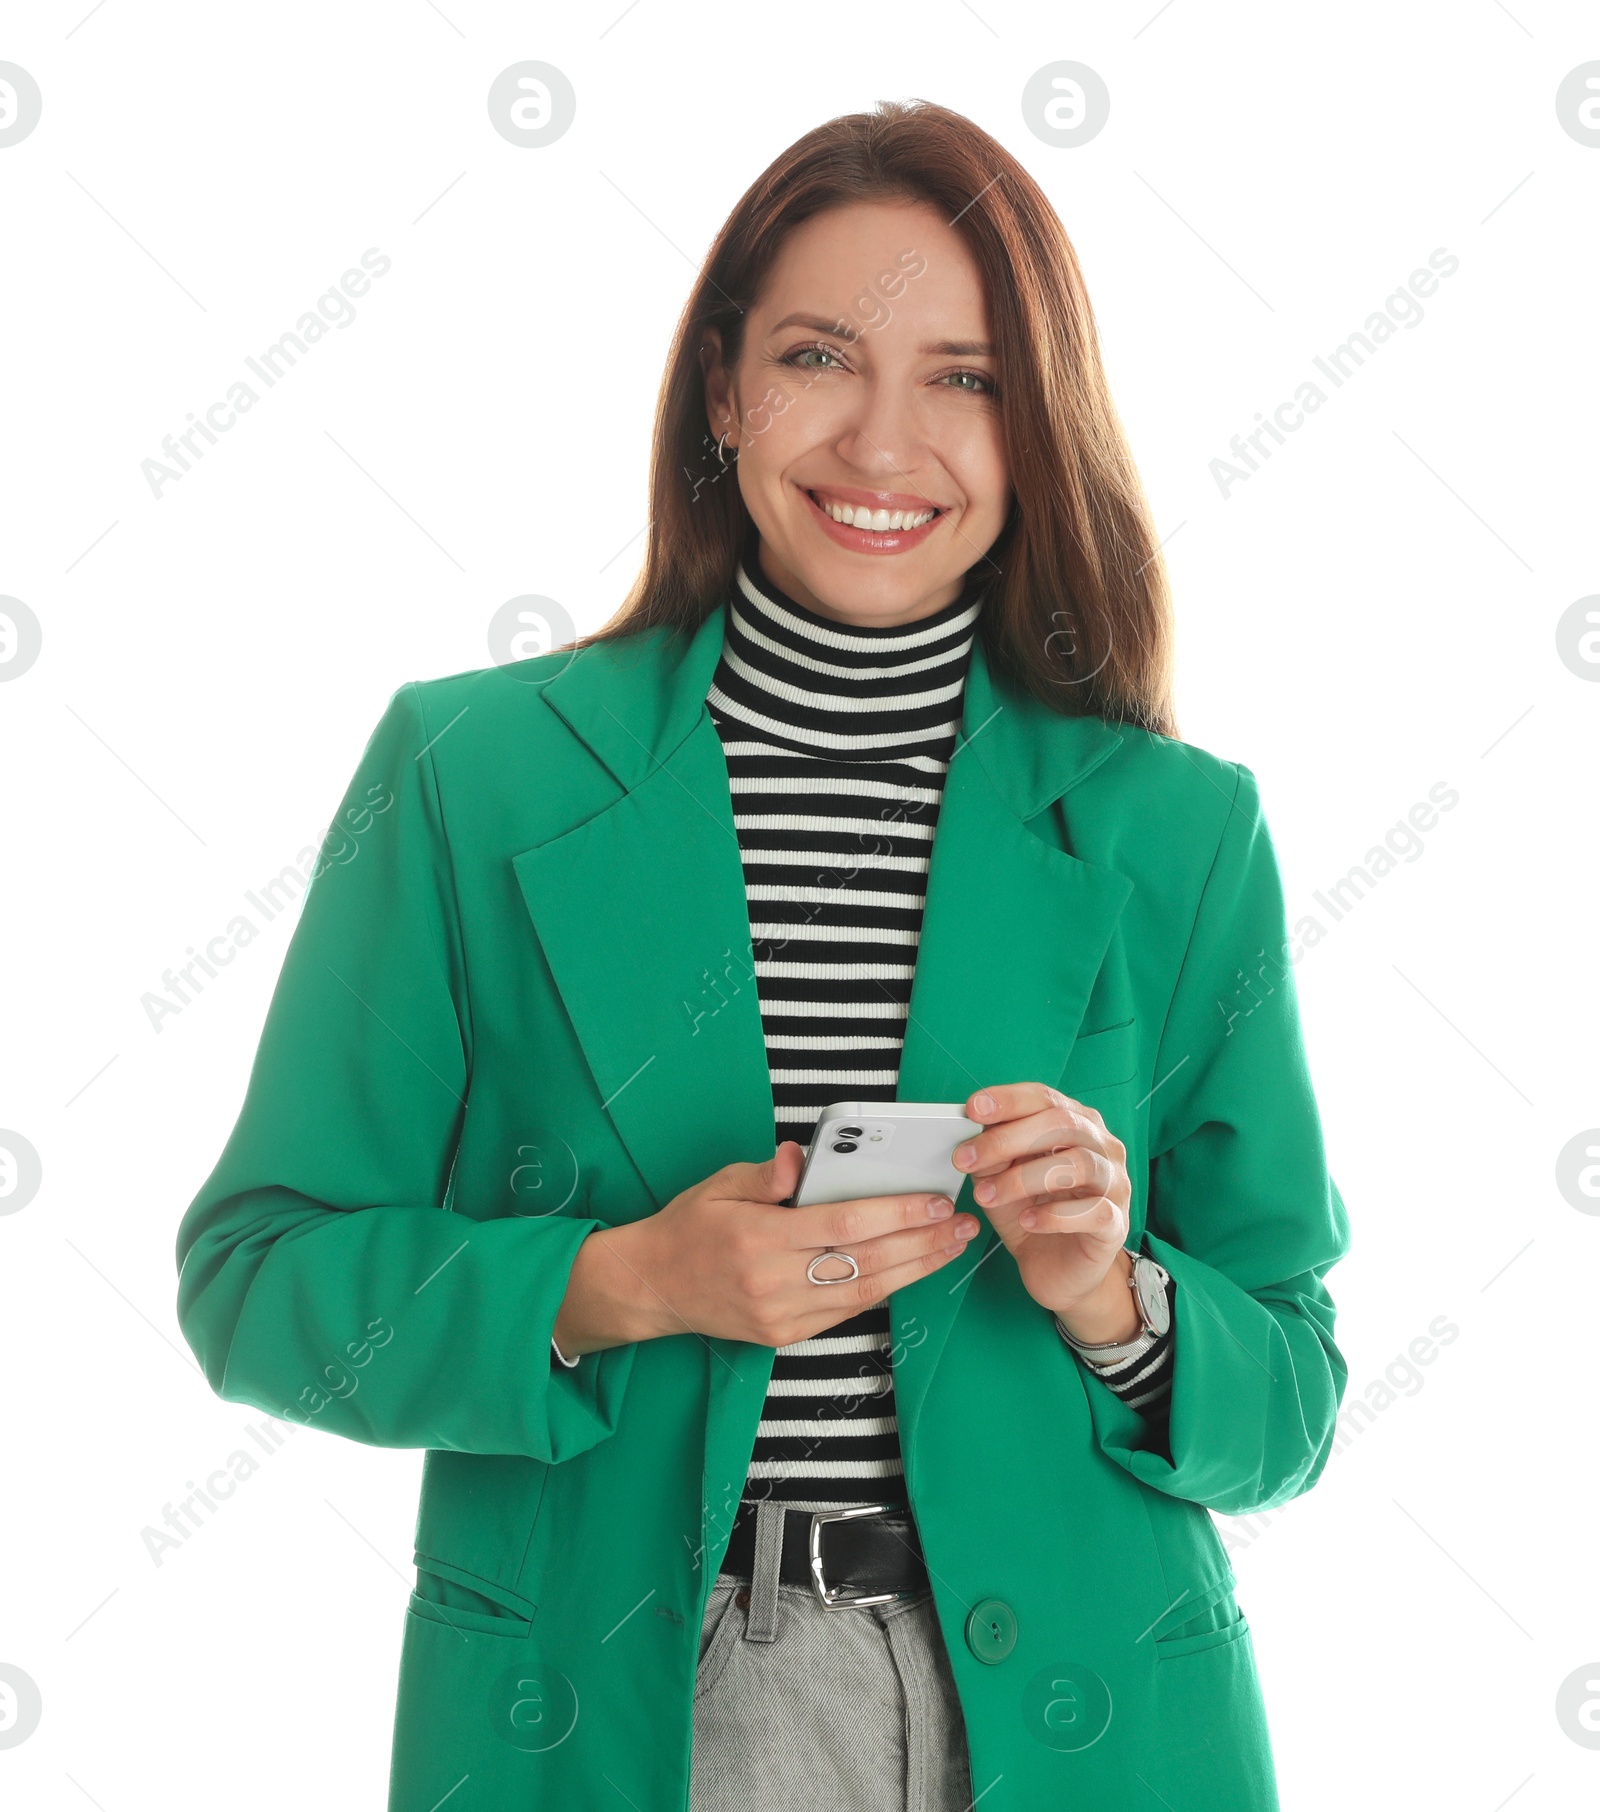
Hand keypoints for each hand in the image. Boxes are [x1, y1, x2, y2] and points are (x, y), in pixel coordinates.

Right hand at [552, 1141, 981, 1353]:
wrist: (650, 1287)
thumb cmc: (687, 1228)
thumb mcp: (720, 1184)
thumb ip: (769, 1172)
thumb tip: (804, 1156)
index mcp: (759, 1236)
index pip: (845, 1225)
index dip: (897, 1214)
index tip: (934, 1201)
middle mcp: (774, 1281)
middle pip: (866, 1262)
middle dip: (923, 1243)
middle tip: (961, 1225)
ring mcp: (781, 1314)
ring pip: (864, 1292)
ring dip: (915, 1270)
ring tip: (951, 1248)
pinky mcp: (785, 1334)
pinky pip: (845, 1311)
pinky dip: (883, 1288)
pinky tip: (911, 1270)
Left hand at [953, 1083, 1139, 1337]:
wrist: (1058, 1272)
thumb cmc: (1031, 1213)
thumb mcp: (1000, 1179)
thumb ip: (992, 1153)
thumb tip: (973, 1130)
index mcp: (1075, 1124)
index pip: (1045, 1098)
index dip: (1009, 1100)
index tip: (972, 1108)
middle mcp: (1102, 1146)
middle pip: (1062, 1123)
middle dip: (1007, 1139)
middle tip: (966, 1159)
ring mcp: (1115, 1184)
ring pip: (1078, 1164)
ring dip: (1023, 1178)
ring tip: (986, 1196)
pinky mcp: (1117, 1224)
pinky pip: (1093, 1211)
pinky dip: (1055, 1215)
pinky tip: (1028, 1221)